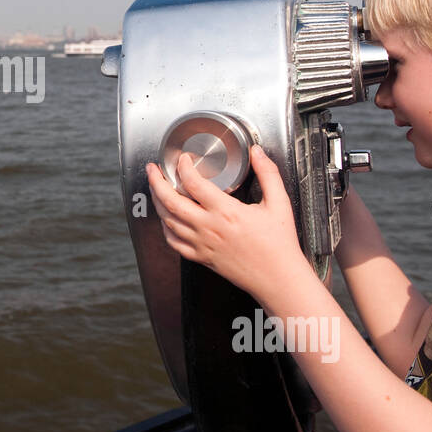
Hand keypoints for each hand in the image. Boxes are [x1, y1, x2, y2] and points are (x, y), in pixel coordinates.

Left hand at [144, 144, 312, 301]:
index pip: (194, 183)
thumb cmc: (279, 245)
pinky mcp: (201, 258)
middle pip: (171, 201)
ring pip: (168, 220)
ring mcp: (202, 244)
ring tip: (155, 189)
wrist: (278, 278)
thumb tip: (257, 152)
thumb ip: (268, 173)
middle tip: (152, 169)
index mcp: (226, 212)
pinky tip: (166, 219)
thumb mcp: (279, 204)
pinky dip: (165, 228)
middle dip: (156, 182)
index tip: (184, 159)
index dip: (183, 167)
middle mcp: (209, 228)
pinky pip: (173, 242)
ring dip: (158, 202)